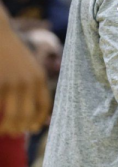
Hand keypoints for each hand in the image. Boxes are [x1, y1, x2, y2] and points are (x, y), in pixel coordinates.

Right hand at [0, 4, 50, 134]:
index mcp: (39, 77)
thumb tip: (37, 108)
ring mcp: (12, 82)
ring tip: (4, 129)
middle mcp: (29, 81)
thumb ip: (33, 84)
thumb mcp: (28, 67)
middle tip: (14, 133)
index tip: (32, 129)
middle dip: (21, 127)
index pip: (44, 106)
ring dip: (7, 126)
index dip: (39, 120)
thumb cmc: (13, 54)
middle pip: (28, 114)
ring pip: (12, 115)